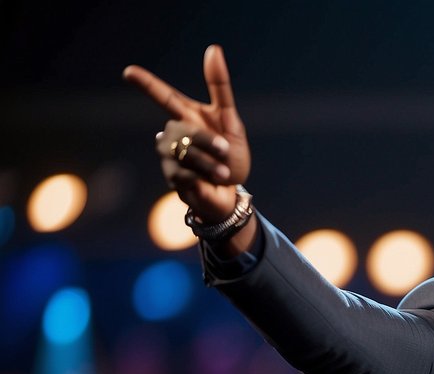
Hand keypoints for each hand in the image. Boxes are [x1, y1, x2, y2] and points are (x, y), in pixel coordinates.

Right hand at [123, 45, 249, 222]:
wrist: (229, 191)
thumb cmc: (231, 154)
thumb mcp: (231, 120)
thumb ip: (219, 86)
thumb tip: (213, 48)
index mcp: (188, 115)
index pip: (164, 96)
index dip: (147, 84)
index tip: (129, 72)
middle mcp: (174, 132)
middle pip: (185, 130)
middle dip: (209, 143)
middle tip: (226, 152)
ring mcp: (169, 154)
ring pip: (184, 153)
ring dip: (209, 164)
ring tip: (222, 172)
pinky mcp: (170, 176)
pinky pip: (183, 174)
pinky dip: (202, 179)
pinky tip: (207, 182)